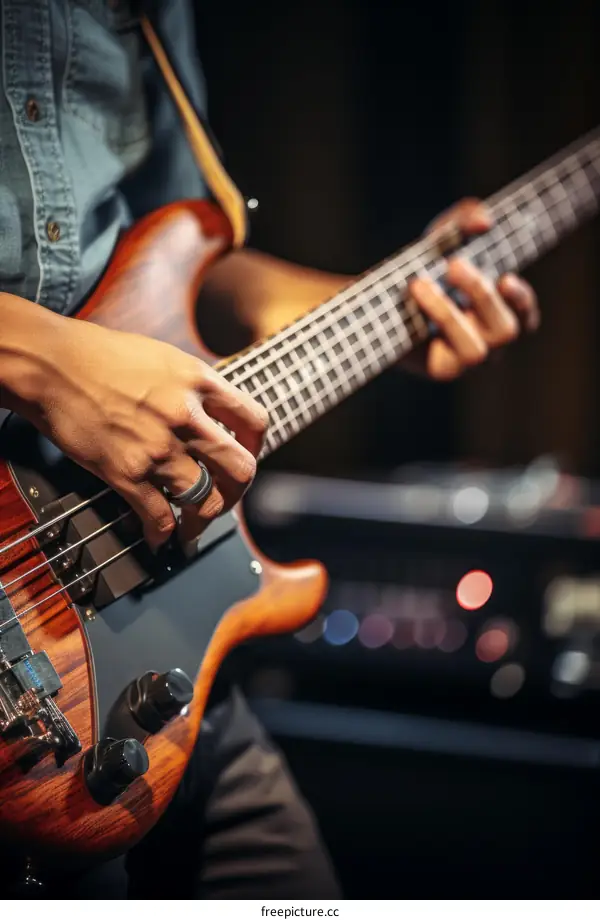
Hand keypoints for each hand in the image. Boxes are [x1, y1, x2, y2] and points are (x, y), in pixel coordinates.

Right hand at [8, 310, 267, 547]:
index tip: (247, 456)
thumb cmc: (99, 355)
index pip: (255, 421)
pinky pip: (159, 516)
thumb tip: (213, 414)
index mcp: (199, 383)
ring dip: (202, 520)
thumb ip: (194, 387)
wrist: (51, 364)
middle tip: (227, 499)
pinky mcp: (127, 473)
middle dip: (238, 492)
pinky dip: (163, 533)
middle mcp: (187, 417)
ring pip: (206, 500)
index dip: (256, 446)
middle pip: (241, 469)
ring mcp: (159, 448)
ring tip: (194, 526)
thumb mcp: (164, 357)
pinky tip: (161, 536)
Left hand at [401, 198, 539, 380]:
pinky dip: (432, 325)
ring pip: (478, 350)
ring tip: (419, 284)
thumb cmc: (421, 270)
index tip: (505, 278)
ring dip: (448, 312)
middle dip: (480, 294)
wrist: (375, 306)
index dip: (523, 302)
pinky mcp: (444, 371)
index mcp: (499, 314)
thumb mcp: (441, 240)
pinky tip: (416, 300)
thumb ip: (463, 221)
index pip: (526, 318)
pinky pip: (450, 358)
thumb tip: (484, 220)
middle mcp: (490, 342)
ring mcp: (467, 361)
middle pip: (506, 330)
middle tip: (452, 264)